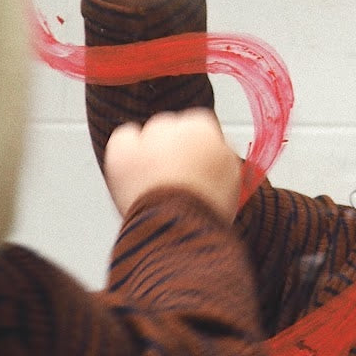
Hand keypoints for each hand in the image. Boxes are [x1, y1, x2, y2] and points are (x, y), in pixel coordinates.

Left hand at [104, 109, 241, 222]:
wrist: (178, 229)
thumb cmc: (207, 210)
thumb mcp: (233, 180)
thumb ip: (222, 155)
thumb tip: (216, 150)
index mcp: (205, 128)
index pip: (201, 126)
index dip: (199, 149)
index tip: (197, 164)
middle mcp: (174, 125)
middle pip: (173, 128)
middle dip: (173, 149)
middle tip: (175, 177)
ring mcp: (145, 138)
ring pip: (147, 135)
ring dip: (150, 152)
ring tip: (156, 183)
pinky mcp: (122, 151)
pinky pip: (123, 141)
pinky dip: (126, 154)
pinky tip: (136, 174)